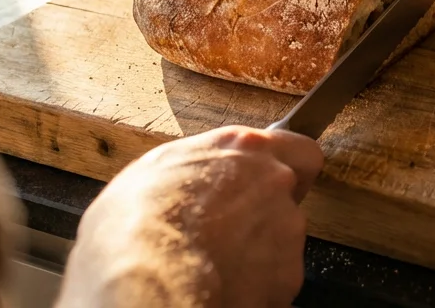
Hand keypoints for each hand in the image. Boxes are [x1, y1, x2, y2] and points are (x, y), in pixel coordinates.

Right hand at [57, 126, 323, 307]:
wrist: (151, 282)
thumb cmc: (135, 226)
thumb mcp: (151, 172)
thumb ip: (193, 168)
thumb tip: (189, 181)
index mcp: (241, 148)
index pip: (299, 150)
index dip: (287, 170)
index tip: (267, 184)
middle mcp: (274, 183)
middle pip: (289, 199)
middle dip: (263, 215)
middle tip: (224, 233)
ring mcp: (286, 231)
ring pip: (282, 242)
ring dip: (257, 253)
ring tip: (212, 265)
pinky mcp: (287, 277)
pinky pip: (275, 281)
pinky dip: (255, 286)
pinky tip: (220, 286)